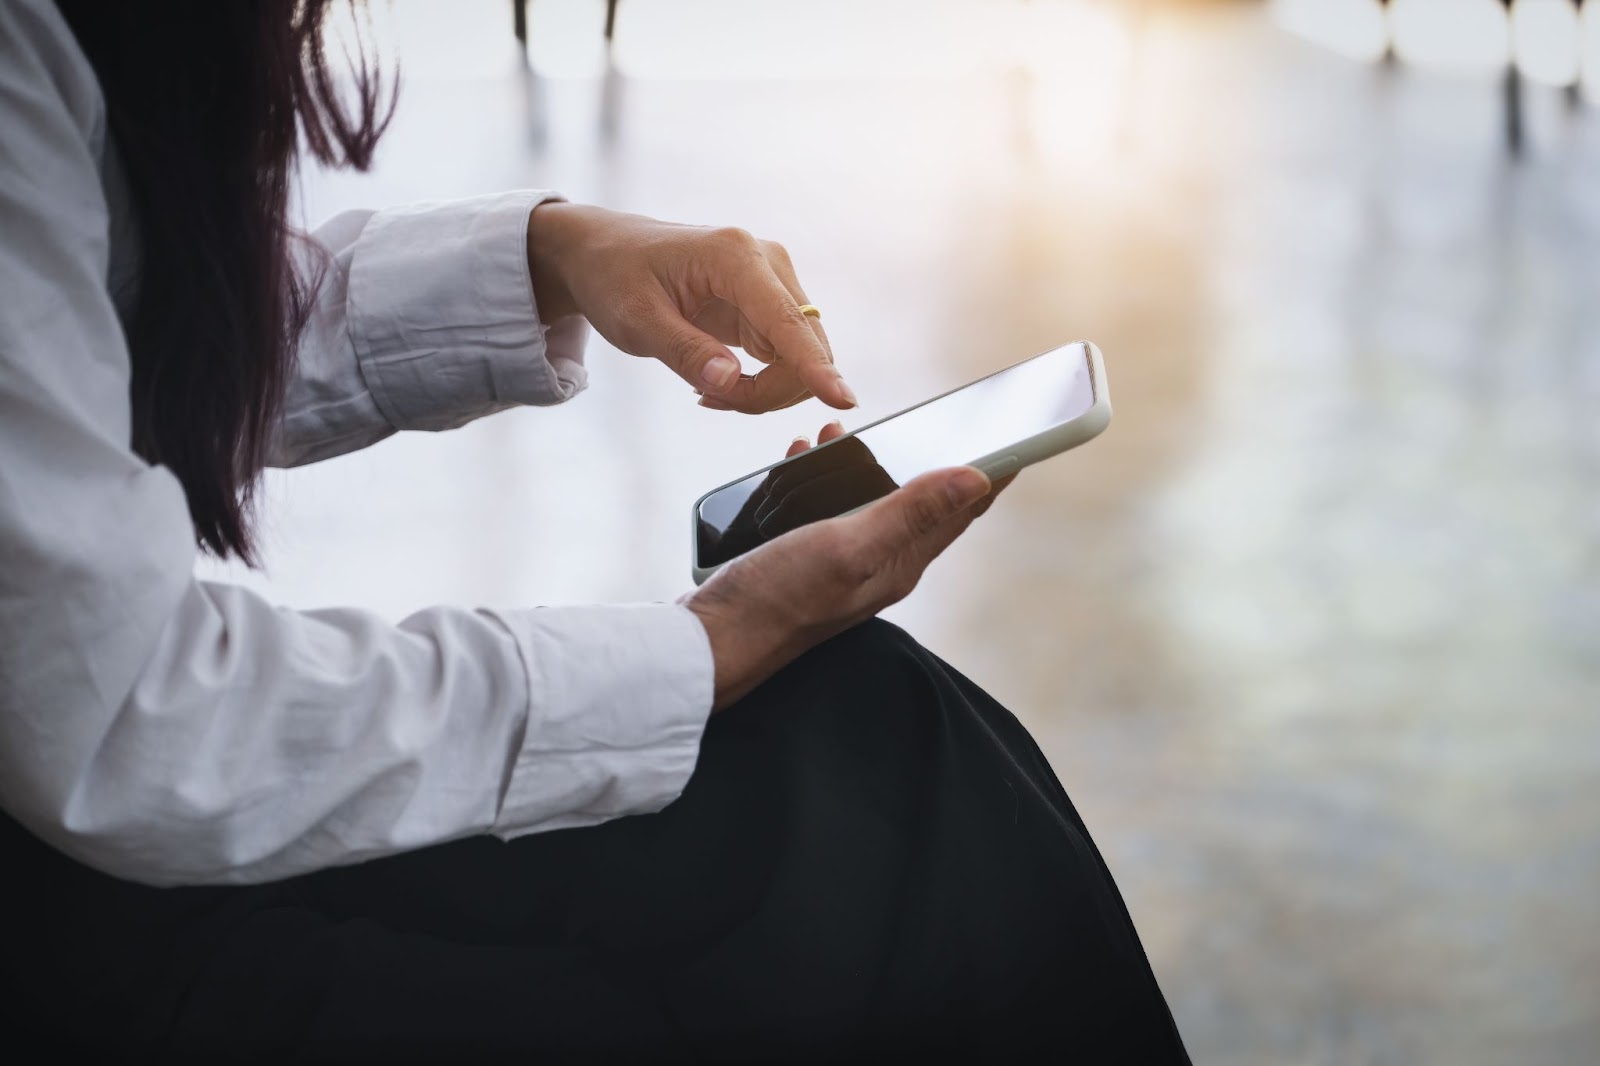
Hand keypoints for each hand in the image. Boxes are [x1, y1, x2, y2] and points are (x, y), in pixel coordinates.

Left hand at [527, 202, 855, 413]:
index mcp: (735, 256)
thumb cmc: (614, 276)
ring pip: (800, 359)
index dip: (815, 367)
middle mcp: (767, 264)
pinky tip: (717, 381)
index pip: (787, 322)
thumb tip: (730, 381)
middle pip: (803, 348)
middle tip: (708, 399)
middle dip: (767, 391)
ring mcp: (773, 284)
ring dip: (762, 391)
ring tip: (705, 388)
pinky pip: (785, 359)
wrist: (604, 253)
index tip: (843, 400)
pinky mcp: (768, 305)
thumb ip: (683, 351)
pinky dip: (758, 383)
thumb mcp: (635, 319)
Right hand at [682, 423, 1011, 711]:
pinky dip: (821, 480)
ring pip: (870, 502)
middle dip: (928, 459)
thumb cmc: (778, 598)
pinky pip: (828, 510)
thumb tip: (975, 478)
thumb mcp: (849, 546)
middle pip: (921, 505)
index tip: (1019, 439)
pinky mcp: (806, 561)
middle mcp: (879, 565)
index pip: (962, 512)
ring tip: (841, 435)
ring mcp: (842, 564)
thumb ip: (908, 512)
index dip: (992, 475)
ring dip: (865, 464)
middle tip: (934, 421)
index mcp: (901, 563)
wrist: (712, 641)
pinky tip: (800, 461)